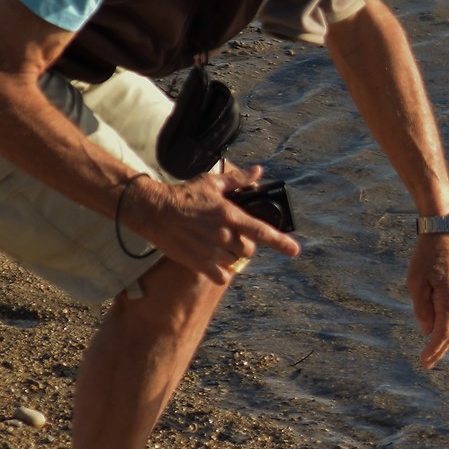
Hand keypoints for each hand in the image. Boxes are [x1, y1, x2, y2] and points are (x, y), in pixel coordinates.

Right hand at [124, 165, 301, 284]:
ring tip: (215, 245)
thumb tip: (258, 171)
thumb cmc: (183, 194)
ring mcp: (211, 251)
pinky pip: (221, 277)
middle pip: (248, 249)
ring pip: (234, 262)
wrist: (154, 210)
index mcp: (229, 215)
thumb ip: (238, 180)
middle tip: (229, 236)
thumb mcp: (212, 183)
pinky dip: (221, 273)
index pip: (261, 231)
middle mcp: (223, 235)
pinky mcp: (199, 263)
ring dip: (230, 257)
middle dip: (244, 244)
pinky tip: (214, 264)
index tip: (294, 251)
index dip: (280, 242)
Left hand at [407, 231, 448, 367]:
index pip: (444, 332)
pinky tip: (437, 329)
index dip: (434, 349)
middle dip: (440, 349)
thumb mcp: (415, 282)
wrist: (445, 231)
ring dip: (444, 338)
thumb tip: (427, 331)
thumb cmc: (426, 254)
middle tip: (427, 363)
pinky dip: (448, 324)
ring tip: (431, 350)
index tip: (424, 362)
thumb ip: (421, 308)